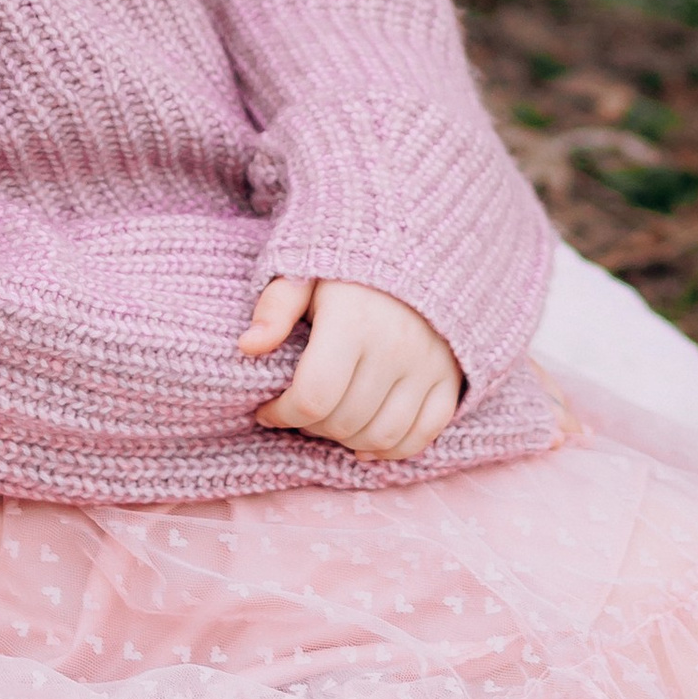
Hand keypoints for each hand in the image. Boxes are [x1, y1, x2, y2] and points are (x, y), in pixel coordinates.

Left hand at [239, 274, 462, 461]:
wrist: (416, 249)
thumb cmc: (348, 268)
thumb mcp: (304, 274)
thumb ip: (275, 308)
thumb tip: (247, 347)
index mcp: (353, 321)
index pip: (314, 396)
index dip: (282, 414)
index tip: (266, 409)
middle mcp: (396, 347)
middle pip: (346, 421)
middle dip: (310, 427)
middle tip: (297, 413)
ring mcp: (428, 366)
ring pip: (383, 435)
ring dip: (347, 441)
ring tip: (327, 423)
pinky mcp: (450, 379)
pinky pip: (424, 434)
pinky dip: (393, 450)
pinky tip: (364, 443)